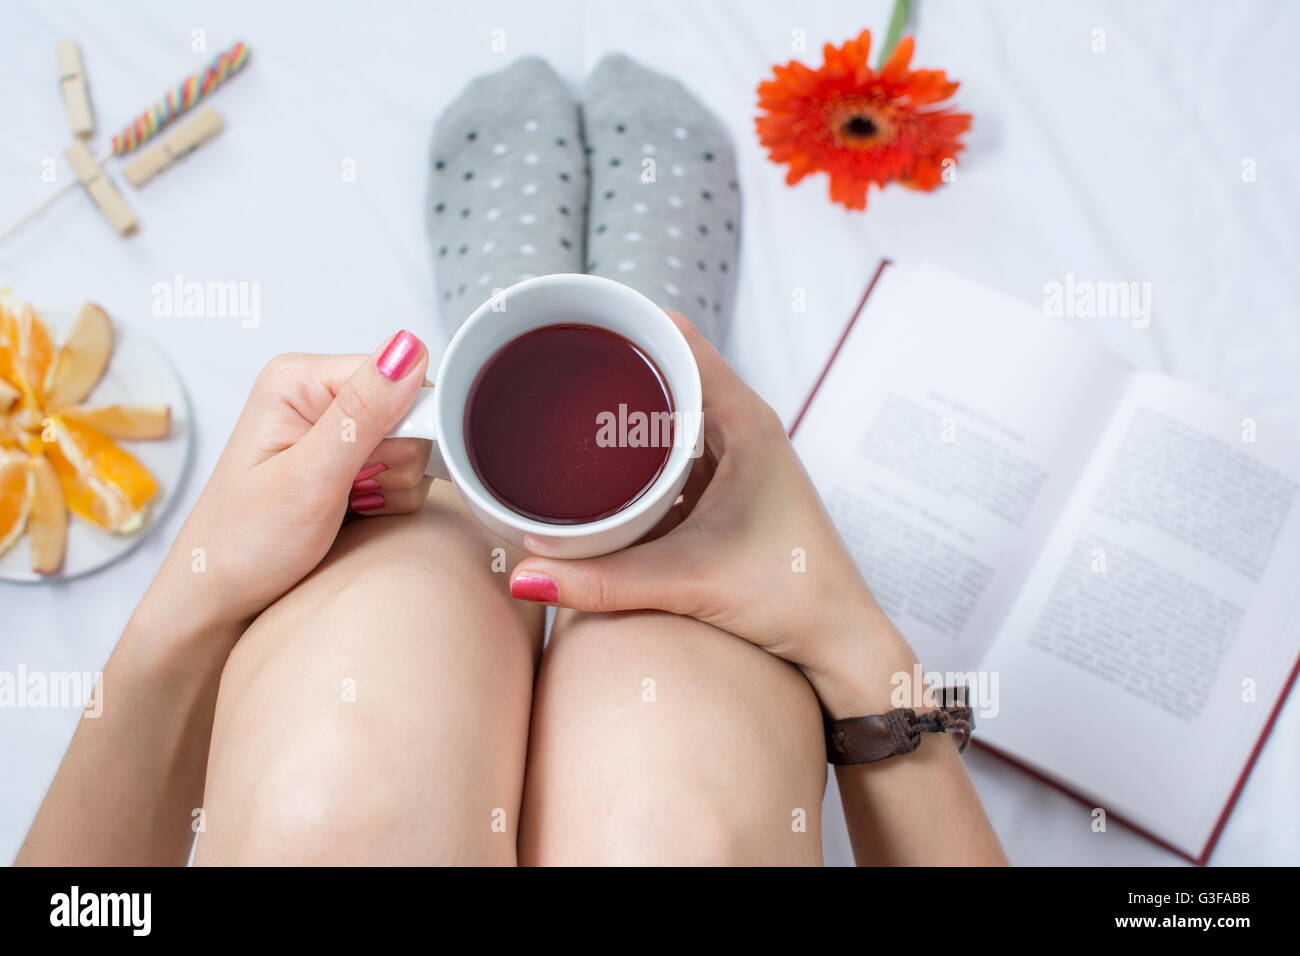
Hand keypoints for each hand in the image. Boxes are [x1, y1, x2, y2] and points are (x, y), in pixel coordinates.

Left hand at [149, 330, 431, 631]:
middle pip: (411, 412)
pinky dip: (389, 502)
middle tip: (348, 493)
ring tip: (344, 507)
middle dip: (394, 463)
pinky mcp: (350, 463)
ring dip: (392, 487)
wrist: (220, 599)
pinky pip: (406, 474)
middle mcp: (319, 397)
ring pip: (414, 447)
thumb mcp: (307, 478)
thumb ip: (362, 413)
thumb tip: (407, 349)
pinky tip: (352, 514)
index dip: (402, 425)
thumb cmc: (242, 544)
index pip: (398, 374)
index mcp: (300, 380)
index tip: (368, 467)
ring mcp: (337, 432)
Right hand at [508, 313, 915, 707]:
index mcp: (747, 422)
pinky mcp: (731, 494)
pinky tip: (600, 475)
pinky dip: (640, 459)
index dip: (626, 324)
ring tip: (562, 416)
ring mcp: (740, 461)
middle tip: (550, 374)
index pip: (679, 339)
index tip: (572, 322)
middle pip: (669, 373)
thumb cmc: (794, 596)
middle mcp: (746, 430)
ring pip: (672, 418)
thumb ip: (603, 582)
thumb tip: (525, 574)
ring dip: (626, 418)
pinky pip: (676, 458)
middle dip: (612, 371)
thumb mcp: (687, 582)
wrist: (840, 643)